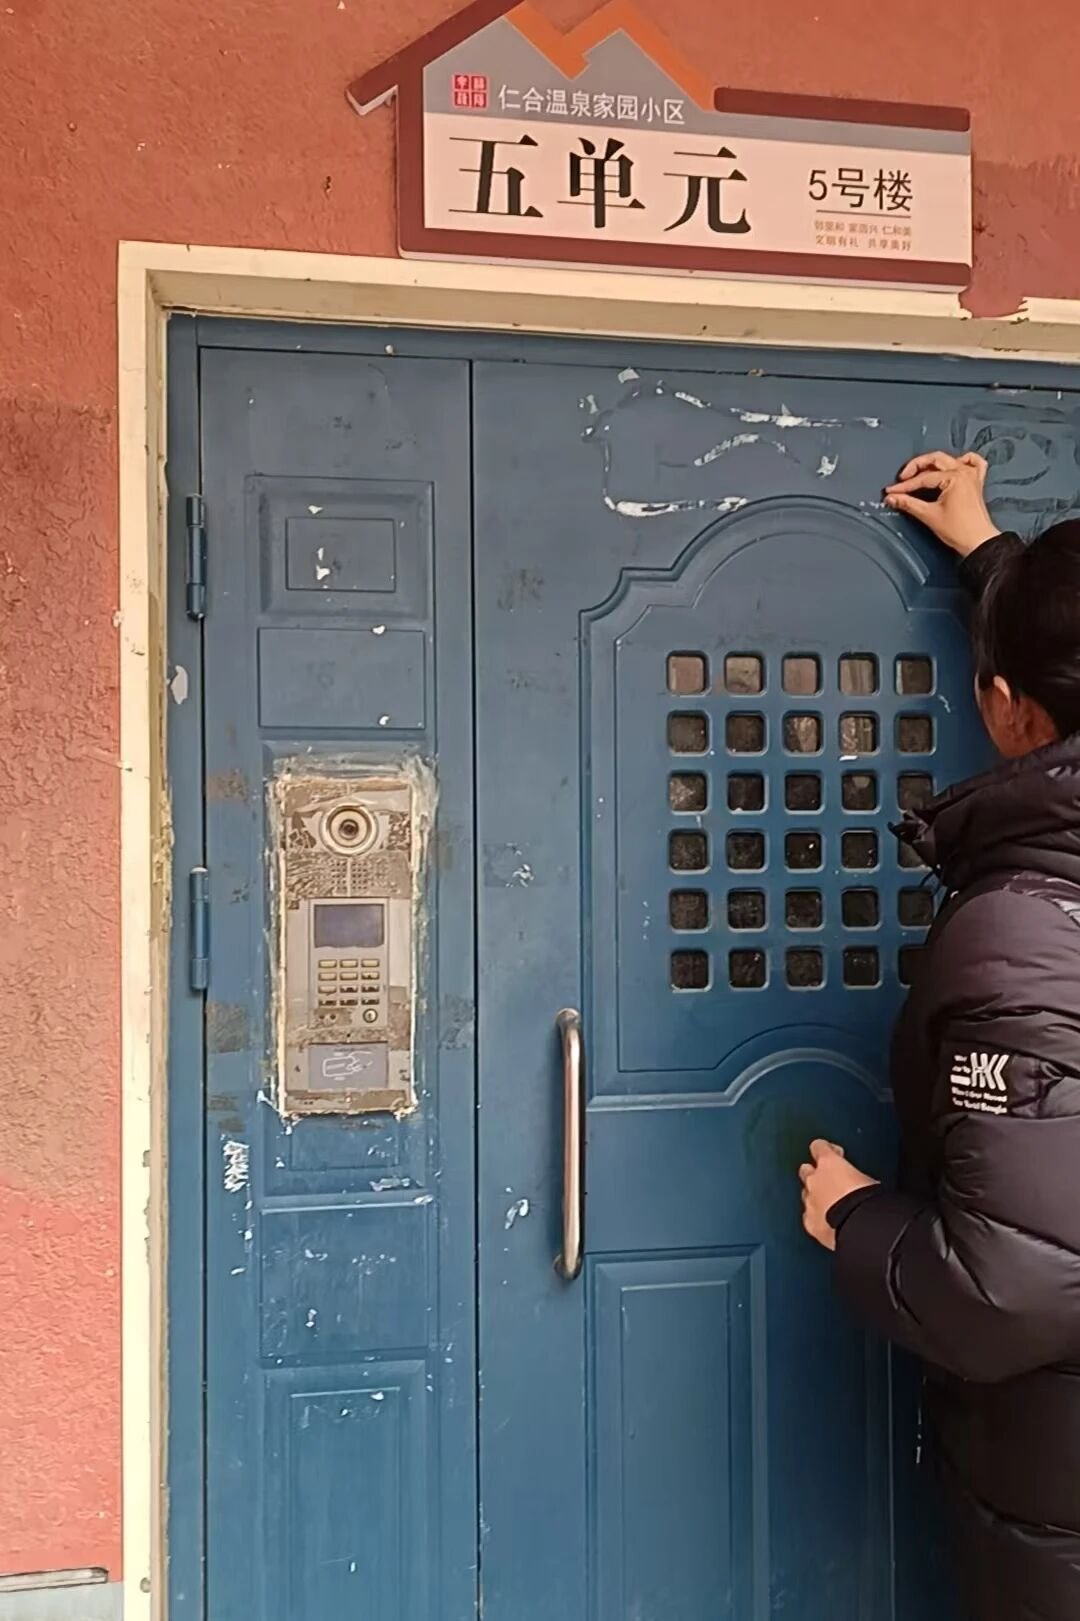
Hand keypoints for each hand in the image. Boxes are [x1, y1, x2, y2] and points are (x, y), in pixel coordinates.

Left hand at [799, 1139, 878, 1251]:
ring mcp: (809, 1201)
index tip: (834, 1154)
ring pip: (806, 1194)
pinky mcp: (809, 1222)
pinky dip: (817, 1218)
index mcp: (829, 1163)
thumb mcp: (869, 1180)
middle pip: (806, 1170)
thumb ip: (856, 1176)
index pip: (819, 1146)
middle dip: (815, 1174)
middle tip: (829, 1181)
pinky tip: (828, 1222)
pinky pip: (809, 1216)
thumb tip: (862, 1183)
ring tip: (832, 1205)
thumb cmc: (869, 1202)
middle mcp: (814, 1180)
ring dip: (816, 1197)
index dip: (826, 1149)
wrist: (861, 1228)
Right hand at [884, 451, 999, 556]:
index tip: (893, 491)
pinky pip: (974, 463)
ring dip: (933, 463)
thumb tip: (893, 498)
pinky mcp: (976, 483)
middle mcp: (965, 473)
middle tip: (902, 479)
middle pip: (935, 460)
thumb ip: (909, 503)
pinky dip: (963, 460)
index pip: (923, 478)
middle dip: (916, 467)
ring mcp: (972, 476)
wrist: (978, 542)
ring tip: (920, 472)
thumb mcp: (929, 515)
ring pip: (949, 459)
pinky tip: (953, 465)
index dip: (905, 485)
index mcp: (955, 478)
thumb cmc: (961, 531)